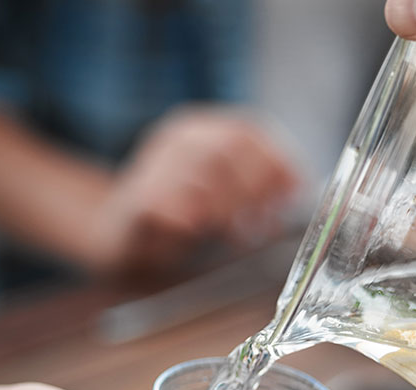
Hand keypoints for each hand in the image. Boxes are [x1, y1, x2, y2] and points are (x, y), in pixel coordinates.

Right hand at [88, 106, 299, 272]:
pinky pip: (167, 205)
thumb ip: (257, 185)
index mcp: (201, 129)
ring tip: (236, 235)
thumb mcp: (222, 192)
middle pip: (230, 149)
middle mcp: (176, 138)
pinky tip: (194, 232)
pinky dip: (188, 220)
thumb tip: (299, 187)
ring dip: (227, 209)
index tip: (294, 193)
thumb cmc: (180, 215)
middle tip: (262, 224)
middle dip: (255, 189)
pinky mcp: (135, 201)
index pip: (249, 131)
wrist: (116, 234)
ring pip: (202, 176)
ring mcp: (151, 165)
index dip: (278, 161)